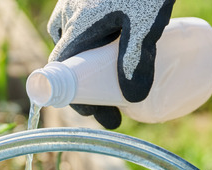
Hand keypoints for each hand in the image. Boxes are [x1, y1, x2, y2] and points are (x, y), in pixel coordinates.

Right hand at [47, 0, 175, 128]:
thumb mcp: (145, 21)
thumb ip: (137, 58)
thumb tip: (134, 100)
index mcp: (75, 28)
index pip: (67, 77)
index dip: (83, 102)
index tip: (107, 117)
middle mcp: (68, 17)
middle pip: (73, 65)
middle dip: (93, 91)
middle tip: (120, 108)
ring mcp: (74, 5)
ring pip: (79, 46)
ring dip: (95, 70)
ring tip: (122, 84)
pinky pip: (85, 29)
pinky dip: (98, 47)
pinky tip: (118, 50)